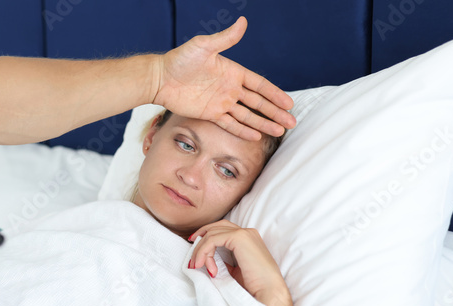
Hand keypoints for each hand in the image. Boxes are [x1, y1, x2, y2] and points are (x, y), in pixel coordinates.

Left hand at [154, 16, 295, 140]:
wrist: (160, 78)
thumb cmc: (180, 59)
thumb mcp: (203, 46)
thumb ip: (225, 38)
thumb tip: (243, 21)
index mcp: (233, 72)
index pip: (260, 85)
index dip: (275, 94)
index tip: (289, 103)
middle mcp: (229, 88)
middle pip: (258, 103)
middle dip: (275, 112)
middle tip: (292, 122)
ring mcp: (221, 102)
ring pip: (247, 115)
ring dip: (263, 123)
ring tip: (279, 132)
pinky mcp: (210, 114)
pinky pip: (230, 124)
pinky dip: (243, 130)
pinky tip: (256, 137)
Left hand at [187, 220, 292, 305]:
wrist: (268, 293)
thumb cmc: (254, 286)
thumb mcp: (234, 270)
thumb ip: (223, 261)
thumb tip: (206, 259)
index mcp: (248, 238)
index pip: (222, 230)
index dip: (206, 236)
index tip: (195, 248)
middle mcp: (247, 232)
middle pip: (216, 227)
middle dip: (200, 238)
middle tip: (190, 253)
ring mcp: (244, 233)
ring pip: (212, 234)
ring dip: (201, 250)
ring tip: (196, 266)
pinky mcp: (239, 238)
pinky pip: (213, 240)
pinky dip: (204, 252)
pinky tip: (204, 266)